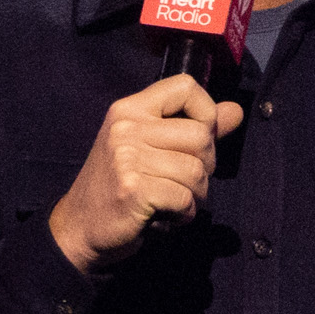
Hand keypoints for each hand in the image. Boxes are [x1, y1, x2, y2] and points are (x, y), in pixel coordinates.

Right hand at [49, 74, 245, 273]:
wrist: (78, 228)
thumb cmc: (118, 187)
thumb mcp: (150, 148)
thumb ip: (193, 128)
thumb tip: (236, 111)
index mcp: (130, 109)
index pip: (186, 86)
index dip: (206, 111)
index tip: (199, 137)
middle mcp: (126, 127)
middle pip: (201, 136)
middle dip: (205, 166)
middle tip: (182, 182)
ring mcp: (127, 158)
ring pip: (196, 171)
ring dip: (194, 196)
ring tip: (171, 202)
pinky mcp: (133, 189)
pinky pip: (185, 198)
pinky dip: (183, 214)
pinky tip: (164, 216)